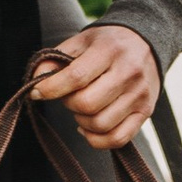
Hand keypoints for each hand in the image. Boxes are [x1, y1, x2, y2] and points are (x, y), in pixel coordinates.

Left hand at [28, 19, 161, 150]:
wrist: (146, 42)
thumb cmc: (107, 44)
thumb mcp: (81, 42)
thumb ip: (55, 59)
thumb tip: (36, 83)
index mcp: (110, 51)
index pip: (76, 77)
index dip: (50, 89)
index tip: (37, 92)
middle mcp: (129, 73)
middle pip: (87, 104)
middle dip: (68, 104)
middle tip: (69, 95)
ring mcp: (140, 95)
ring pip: (100, 124)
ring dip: (81, 121)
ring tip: (82, 108)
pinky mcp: (145, 112)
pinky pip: (118, 139)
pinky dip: (97, 139)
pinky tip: (89, 127)